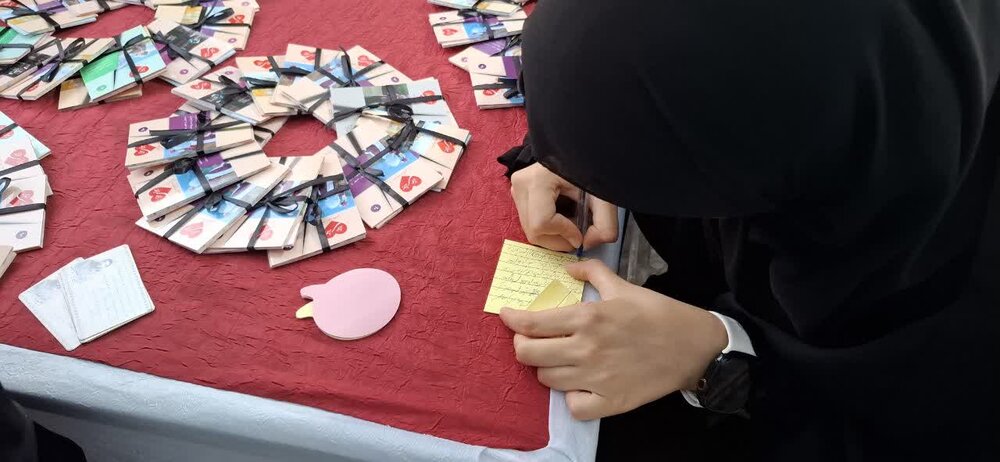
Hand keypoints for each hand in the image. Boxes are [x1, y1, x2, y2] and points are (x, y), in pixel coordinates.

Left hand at [499, 260, 727, 420]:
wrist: (694, 347)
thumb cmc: (658, 313)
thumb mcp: (624, 285)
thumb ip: (591, 272)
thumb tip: (568, 268)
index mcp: (588, 318)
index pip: (532, 323)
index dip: (512, 320)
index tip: (506, 316)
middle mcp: (586, 349)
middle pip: (529, 354)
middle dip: (521, 345)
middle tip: (529, 340)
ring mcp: (596, 379)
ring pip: (546, 380)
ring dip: (545, 368)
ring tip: (556, 359)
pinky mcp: (610, 402)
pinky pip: (573, 406)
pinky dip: (570, 397)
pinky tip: (577, 385)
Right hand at [510, 164, 618, 251]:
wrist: (579, 151)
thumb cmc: (590, 168)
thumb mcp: (604, 197)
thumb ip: (605, 225)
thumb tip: (587, 244)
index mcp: (538, 180)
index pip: (542, 223)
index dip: (564, 234)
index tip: (582, 233)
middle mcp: (521, 184)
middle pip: (534, 231)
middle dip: (559, 240)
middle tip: (578, 234)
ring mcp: (516, 189)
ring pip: (530, 231)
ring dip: (554, 236)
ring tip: (572, 222)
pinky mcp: (518, 193)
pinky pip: (529, 223)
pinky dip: (548, 229)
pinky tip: (562, 217)